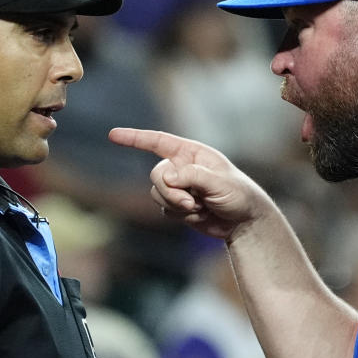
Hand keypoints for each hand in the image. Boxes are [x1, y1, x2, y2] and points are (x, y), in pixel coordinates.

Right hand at [107, 128, 270, 239]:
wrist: (245, 222)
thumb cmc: (239, 195)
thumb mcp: (219, 183)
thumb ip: (192, 177)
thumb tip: (166, 177)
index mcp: (192, 153)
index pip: (159, 141)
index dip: (135, 138)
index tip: (113, 135)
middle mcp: (182, 167)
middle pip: (157, 175)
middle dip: (170, 191)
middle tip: (191, 202)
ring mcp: (179, 187)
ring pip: (157, 194)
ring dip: (176, 205)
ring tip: (200, 208)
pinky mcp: (178, 206)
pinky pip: (165, 210)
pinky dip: (180, 216)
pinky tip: (200, 215)